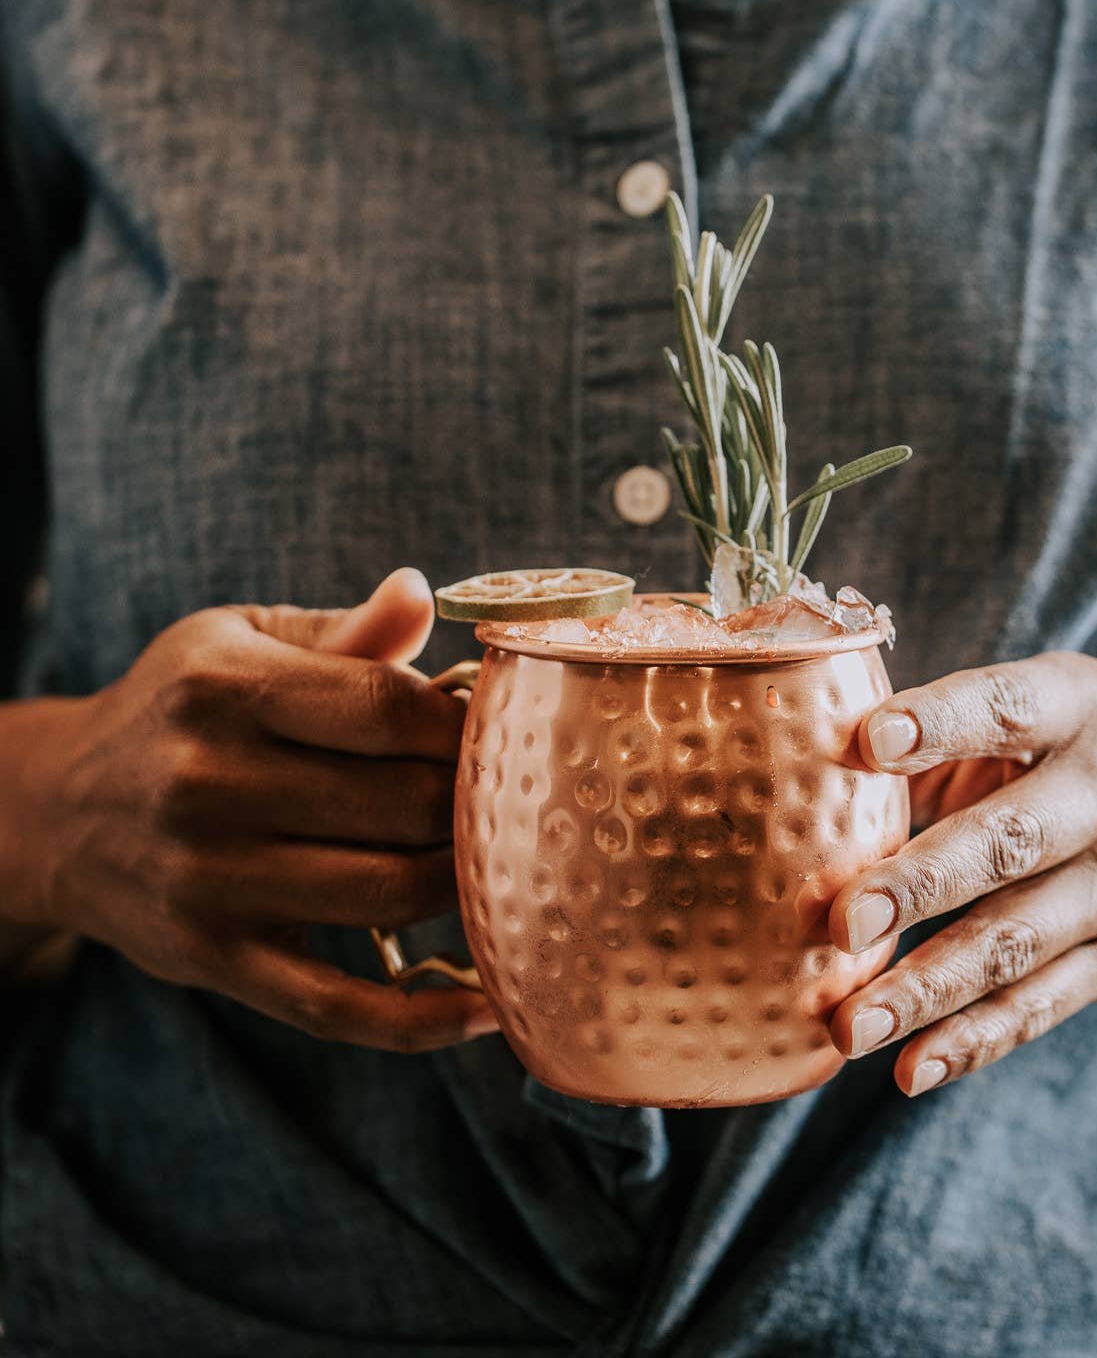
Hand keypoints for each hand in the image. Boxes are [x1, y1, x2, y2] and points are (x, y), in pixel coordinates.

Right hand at [28, 570, 497, 1052]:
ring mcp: (209, 880)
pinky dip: (420, 1020)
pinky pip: (334, 1007)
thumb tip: (420, 594)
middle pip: (400, 805)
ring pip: (388, 895)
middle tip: (517, 799)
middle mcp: (208, 784)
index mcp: (227, 690)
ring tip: (508, 864)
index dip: (464, 724)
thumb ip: (340, 630)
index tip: (499, 729)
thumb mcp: (240, 641)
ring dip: (468, 885)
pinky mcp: (211, 957)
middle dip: (478, 803)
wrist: (60, 807)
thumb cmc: (180, 705)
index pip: (384, 708)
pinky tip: (487, 1006)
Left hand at [826, 653, 1096, 1094]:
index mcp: (1084, 705)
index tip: (867, 743)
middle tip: (839, 922)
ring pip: (1019, 942)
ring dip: (930, 988)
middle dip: (922, 885)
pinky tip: (909, 1067)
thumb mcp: (1028, 716)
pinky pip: (1041, 1006)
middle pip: (1012, 842)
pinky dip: (974, 1041)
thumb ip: (937, 738)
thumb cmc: (1063, 756)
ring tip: (851, 1024)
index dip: (941, 724)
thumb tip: (812, 776)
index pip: (1008, 708)